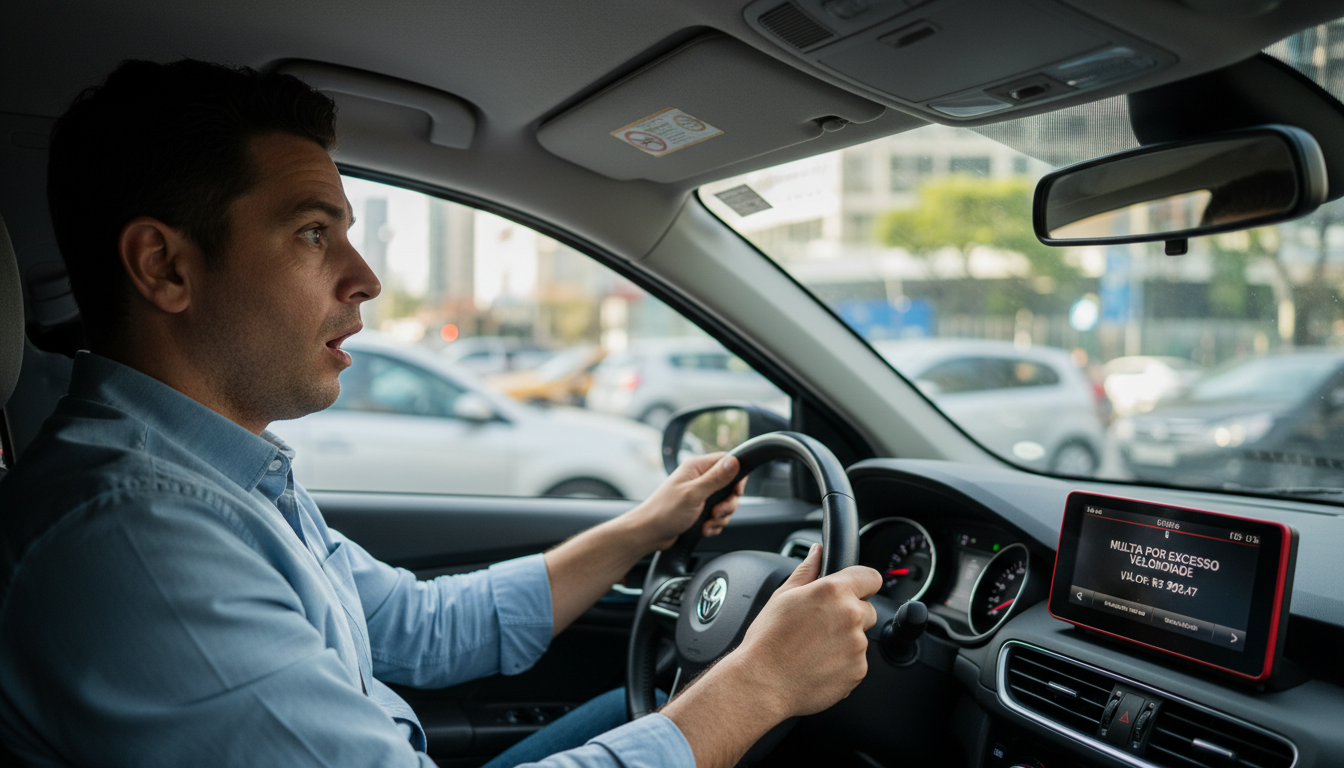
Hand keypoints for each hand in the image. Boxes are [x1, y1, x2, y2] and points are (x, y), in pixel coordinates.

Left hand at [625, 452, 745, 551]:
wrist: (649, 534)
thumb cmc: (664, 511)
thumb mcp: (693, 494)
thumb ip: (716, 478)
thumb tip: (735, 461)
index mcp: (696, 467)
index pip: (727, 461)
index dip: (736, 476)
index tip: (736, 492)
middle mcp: (699, 479)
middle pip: (730, 486)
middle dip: (728, 503)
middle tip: (717, 512)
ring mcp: (700, 495)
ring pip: (725, 504)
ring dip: (720, 517)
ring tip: (707, 523)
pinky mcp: (699, 510)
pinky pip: (717, 517)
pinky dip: (713, 525)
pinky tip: (704, 529)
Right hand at [730, 543, 881, 717]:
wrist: (763, 682)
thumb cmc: (768, 640)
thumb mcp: (783, 596)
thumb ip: (807, 570)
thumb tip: (817, 553)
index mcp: (834, 591)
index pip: (871, 577)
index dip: (862, 583)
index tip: (854, 590)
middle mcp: (851, 616)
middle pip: (867, 610)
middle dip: (850, 615)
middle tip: (820, 626)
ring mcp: (857, 645)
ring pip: (859, 638)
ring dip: (844, 641)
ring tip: (813, 649)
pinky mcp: (858, 671)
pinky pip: (856, 662)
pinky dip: (842, 664)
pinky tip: (817, 664)